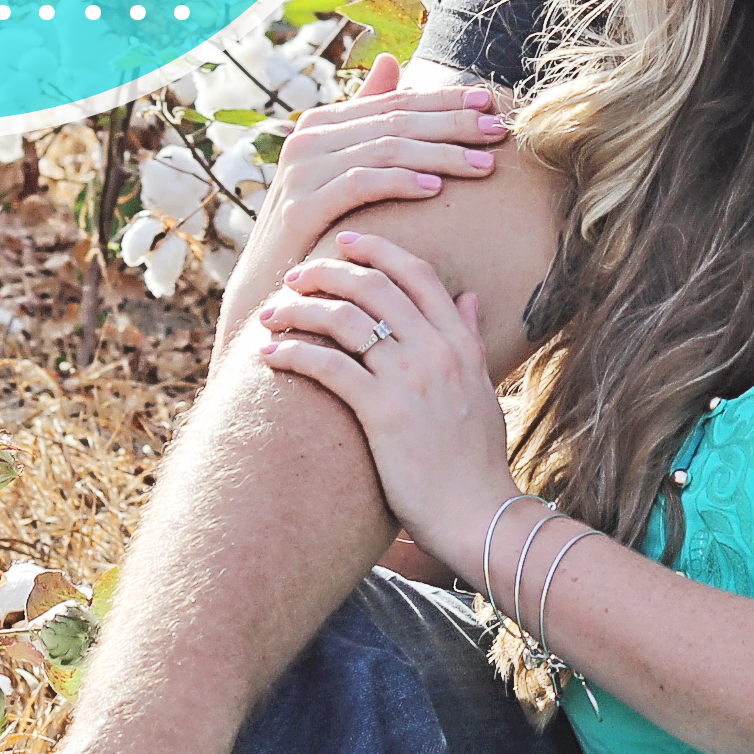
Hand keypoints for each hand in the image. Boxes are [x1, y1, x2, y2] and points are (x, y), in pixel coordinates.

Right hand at [216, 52, 510, 348]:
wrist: (269, 281)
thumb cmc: (316, 226)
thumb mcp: (338, 167)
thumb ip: (364, 117)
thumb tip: (390, 60)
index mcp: (323, 122)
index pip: (395, 101)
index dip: (445, 99)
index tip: (489, 102)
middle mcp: (309, 138)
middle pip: (396, 122)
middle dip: (453, 123)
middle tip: (498, 130)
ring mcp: (303, 171)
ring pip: (386, 150)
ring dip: (440, 155)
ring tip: (482, 165)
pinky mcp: (302, 206)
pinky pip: (362, 184)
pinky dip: (401, 182)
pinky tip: (436, 189)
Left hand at [254, 230, 517, 557]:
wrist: (477, 512)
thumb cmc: (476, 459)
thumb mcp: (483, 387)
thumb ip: (471, 339)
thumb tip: (468, 298)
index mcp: (459, 343)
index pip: (417, 273)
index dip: (377, 249)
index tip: (344, 242)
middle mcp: (436, 351)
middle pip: (373, 285)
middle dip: (326, 271)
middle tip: (295, 275)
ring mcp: (409, 380)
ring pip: (344, 319)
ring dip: (299, 308)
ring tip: (272, 313)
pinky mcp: (382, 412)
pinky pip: (328, 366)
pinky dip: (293, 353)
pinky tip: (271, 354)